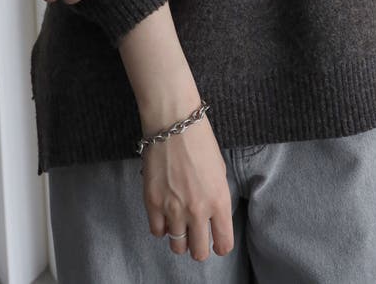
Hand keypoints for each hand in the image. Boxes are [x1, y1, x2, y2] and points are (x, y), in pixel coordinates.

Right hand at [139, 112, 235, 261]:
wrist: (173, 123)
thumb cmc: (200, 140)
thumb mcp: (219, 170)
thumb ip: (217, 197)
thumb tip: (211, 215)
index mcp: (219, 201)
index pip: (223, 243)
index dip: (220, 245)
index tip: (217, 243)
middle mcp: (198, 210)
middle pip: (199, 252)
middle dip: (199, 247)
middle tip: (196, 238)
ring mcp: (173, 209)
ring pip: (177, 246)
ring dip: (179, 238)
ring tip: (179, 224)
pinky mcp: (153, 203)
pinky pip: (157, 231)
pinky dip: (161, 227)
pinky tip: (165, 215)